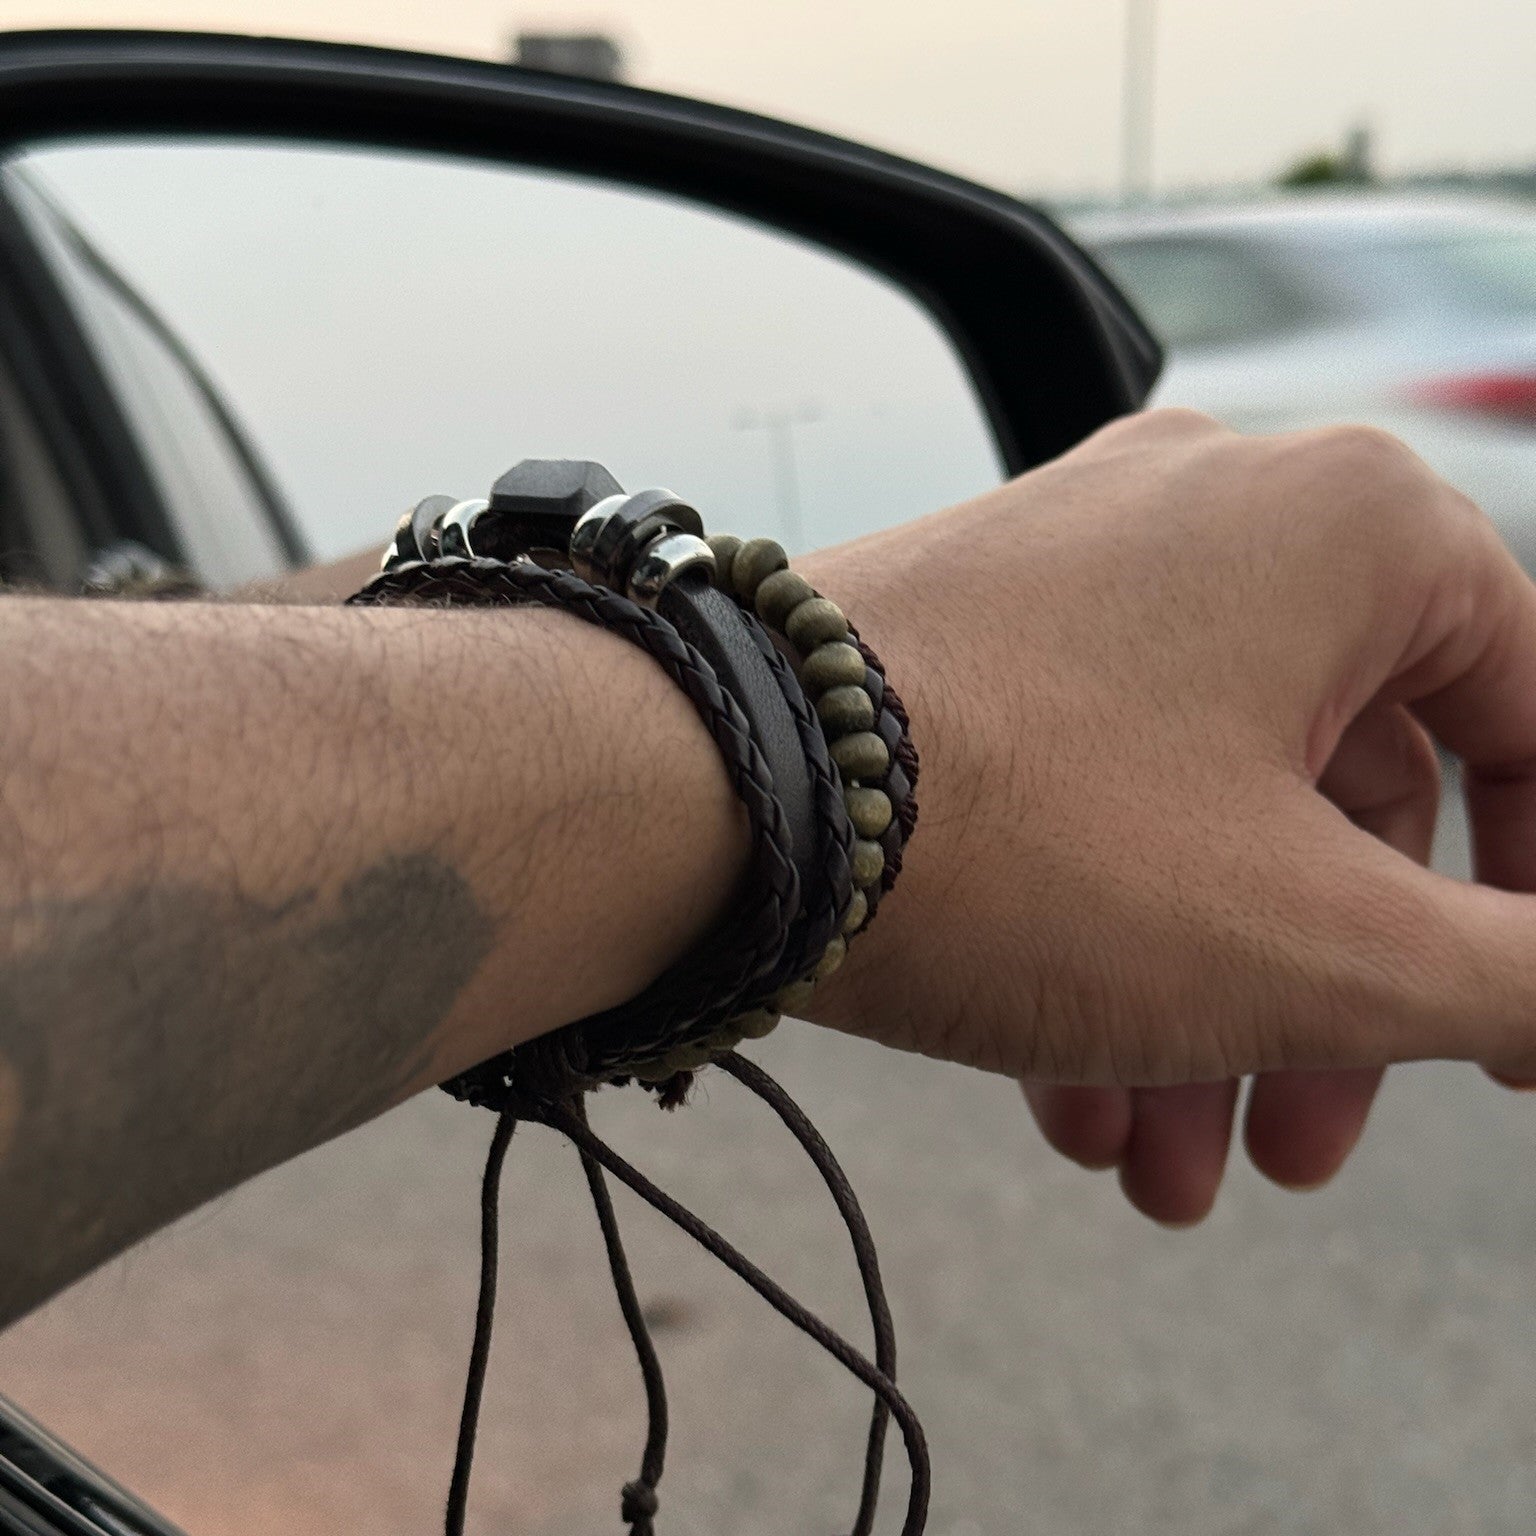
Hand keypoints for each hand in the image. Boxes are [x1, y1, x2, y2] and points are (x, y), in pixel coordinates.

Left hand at [801, 409, 1535, 1223]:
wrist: (708, 792)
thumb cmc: (1021, 838)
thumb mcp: (1325, 946)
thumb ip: (1521, 972)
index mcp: (1349, 531)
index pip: (1528, 722)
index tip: (1506, 1042)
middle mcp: (1217, 515)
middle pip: (1342, 799)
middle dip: (1326, 1006)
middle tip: (1302, 1149)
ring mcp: (1083, 568)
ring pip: (1203, 819)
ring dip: (1201, 1008)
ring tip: (1160, 1166)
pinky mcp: (979, 636)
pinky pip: (1090, 796)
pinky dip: (1099, 940)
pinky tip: (1068, 1094)